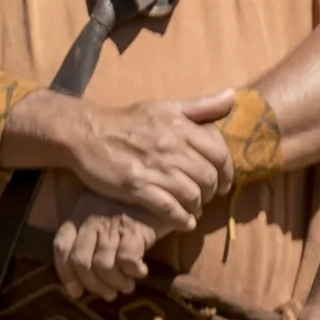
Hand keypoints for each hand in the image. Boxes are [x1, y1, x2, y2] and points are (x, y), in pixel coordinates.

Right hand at [25, 87, 233, 233]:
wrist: (86, 133)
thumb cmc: (128, 121)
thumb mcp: (165, 106)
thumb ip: (201, 106)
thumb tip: (232, 96)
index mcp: (181, 126)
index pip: (220, 154)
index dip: (227, 173)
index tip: (222, 182)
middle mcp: (171, 147)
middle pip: (208, 178)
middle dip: (211, 192)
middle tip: (206, 197)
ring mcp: (154, 167)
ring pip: (192, 195)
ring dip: (197, 207)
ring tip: (193, 209)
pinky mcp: (136, 186)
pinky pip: (169, 208)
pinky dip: (181, 219)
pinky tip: (184, 222)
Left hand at [49, 195, 158, 300]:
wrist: (160, 196)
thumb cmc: (128, 212)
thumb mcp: (100, 221)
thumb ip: (86, 245)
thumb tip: (77, 289)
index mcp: (79, 216)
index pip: (62, 247)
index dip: (67, 274)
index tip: (77, 293)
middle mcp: (92, 220)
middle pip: (81, 261)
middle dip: (94, 284)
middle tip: (109, 293)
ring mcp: (113, 225)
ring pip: (104, 266)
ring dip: (116, 283)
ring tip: (126, 286)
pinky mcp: (136, 229)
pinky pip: (127, 261)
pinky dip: (133, 272)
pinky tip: (140, 272)